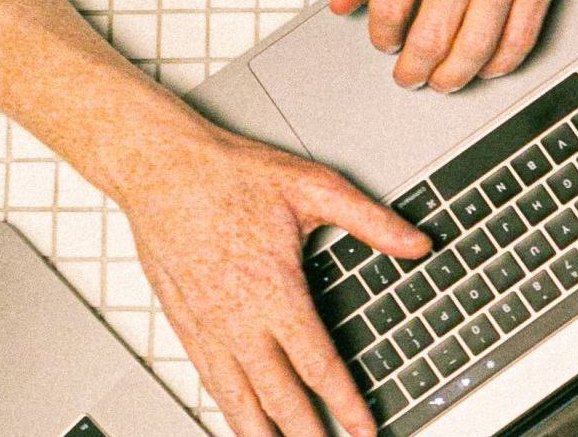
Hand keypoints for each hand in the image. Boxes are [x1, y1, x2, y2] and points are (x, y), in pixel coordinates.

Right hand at [115, 132, 430, 436]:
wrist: (159, 166)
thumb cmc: (230, 174)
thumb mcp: (314, 188)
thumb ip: (371, 222)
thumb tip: (418, 243)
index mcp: (274, 291)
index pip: (318, 364)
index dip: (344, 403)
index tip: (364, 429)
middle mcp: (237, 318)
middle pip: (278, 395)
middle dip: (305, 433)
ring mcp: (206, 324)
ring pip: (237, 397)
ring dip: (260, 432)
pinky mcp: (183, 321)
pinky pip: (208, 378)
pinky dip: (227, 407)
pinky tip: (239, 420)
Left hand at [329, 0, 574, 92]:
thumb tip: (343, 3)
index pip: (389, 11)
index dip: (382, 38)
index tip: (385, 44)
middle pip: (431, 40)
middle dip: (414, 70)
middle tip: (409, 77)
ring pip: (477, 48)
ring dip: (456, 76)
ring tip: (444, 82)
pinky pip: (522, 36)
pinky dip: (504, 63)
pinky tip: (489, 68)